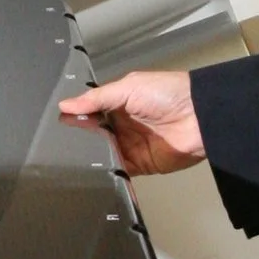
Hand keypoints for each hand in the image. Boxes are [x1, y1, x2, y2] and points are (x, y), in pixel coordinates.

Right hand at [59, 70, 204, 176]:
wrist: (200, 116)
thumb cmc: (168, 93)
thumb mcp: (128, 87)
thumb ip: (96, 98)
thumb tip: (65, 104)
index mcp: (118, 103)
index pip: (91, 113)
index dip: (76, 118)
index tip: (57, 124)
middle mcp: (122, 125)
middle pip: (94, 136)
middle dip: (81, 140)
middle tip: (61, 144)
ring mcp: (131, 146)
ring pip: (104, 154)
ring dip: (93, 157)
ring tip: (73, 159)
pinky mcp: (141, 165)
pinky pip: (120, 170)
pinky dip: (109, 171)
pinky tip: (96, 170)